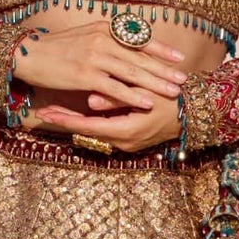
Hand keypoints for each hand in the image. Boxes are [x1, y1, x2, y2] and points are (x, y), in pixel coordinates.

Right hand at [9, 18, 184, 115]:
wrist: (29, 54)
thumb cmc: (56, 48)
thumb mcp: (84, 35)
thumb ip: (106, 38)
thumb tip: (125, 42)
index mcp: (104, 28)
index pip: (139, 39)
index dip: (161, 49)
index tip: (179, 57)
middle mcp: (103, 40)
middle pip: (141, 57)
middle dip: (164, 69)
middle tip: (183, 78)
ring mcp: (95, 57)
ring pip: (132, 72)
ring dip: (155, 83)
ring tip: (172, 91)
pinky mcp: (85, 75)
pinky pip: (114, 87)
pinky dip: (132, 95)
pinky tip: (146, 102)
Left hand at [31, 95, 183, 154]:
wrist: (196, 114)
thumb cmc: (173, 100)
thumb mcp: (146, 95)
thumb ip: (117, 97)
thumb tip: (90, 100)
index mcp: (127, 130)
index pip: (87, 127)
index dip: (65, 119)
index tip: (45, 113)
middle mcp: (124, 141)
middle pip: (86, 132)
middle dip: (65, 121)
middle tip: (42, 112)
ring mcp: (127, 143)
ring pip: (94, 132)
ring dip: (75, 122)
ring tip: (55, 111)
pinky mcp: (131, 138)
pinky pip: (104, 131)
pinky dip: (90, 122)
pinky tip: (78, 113)